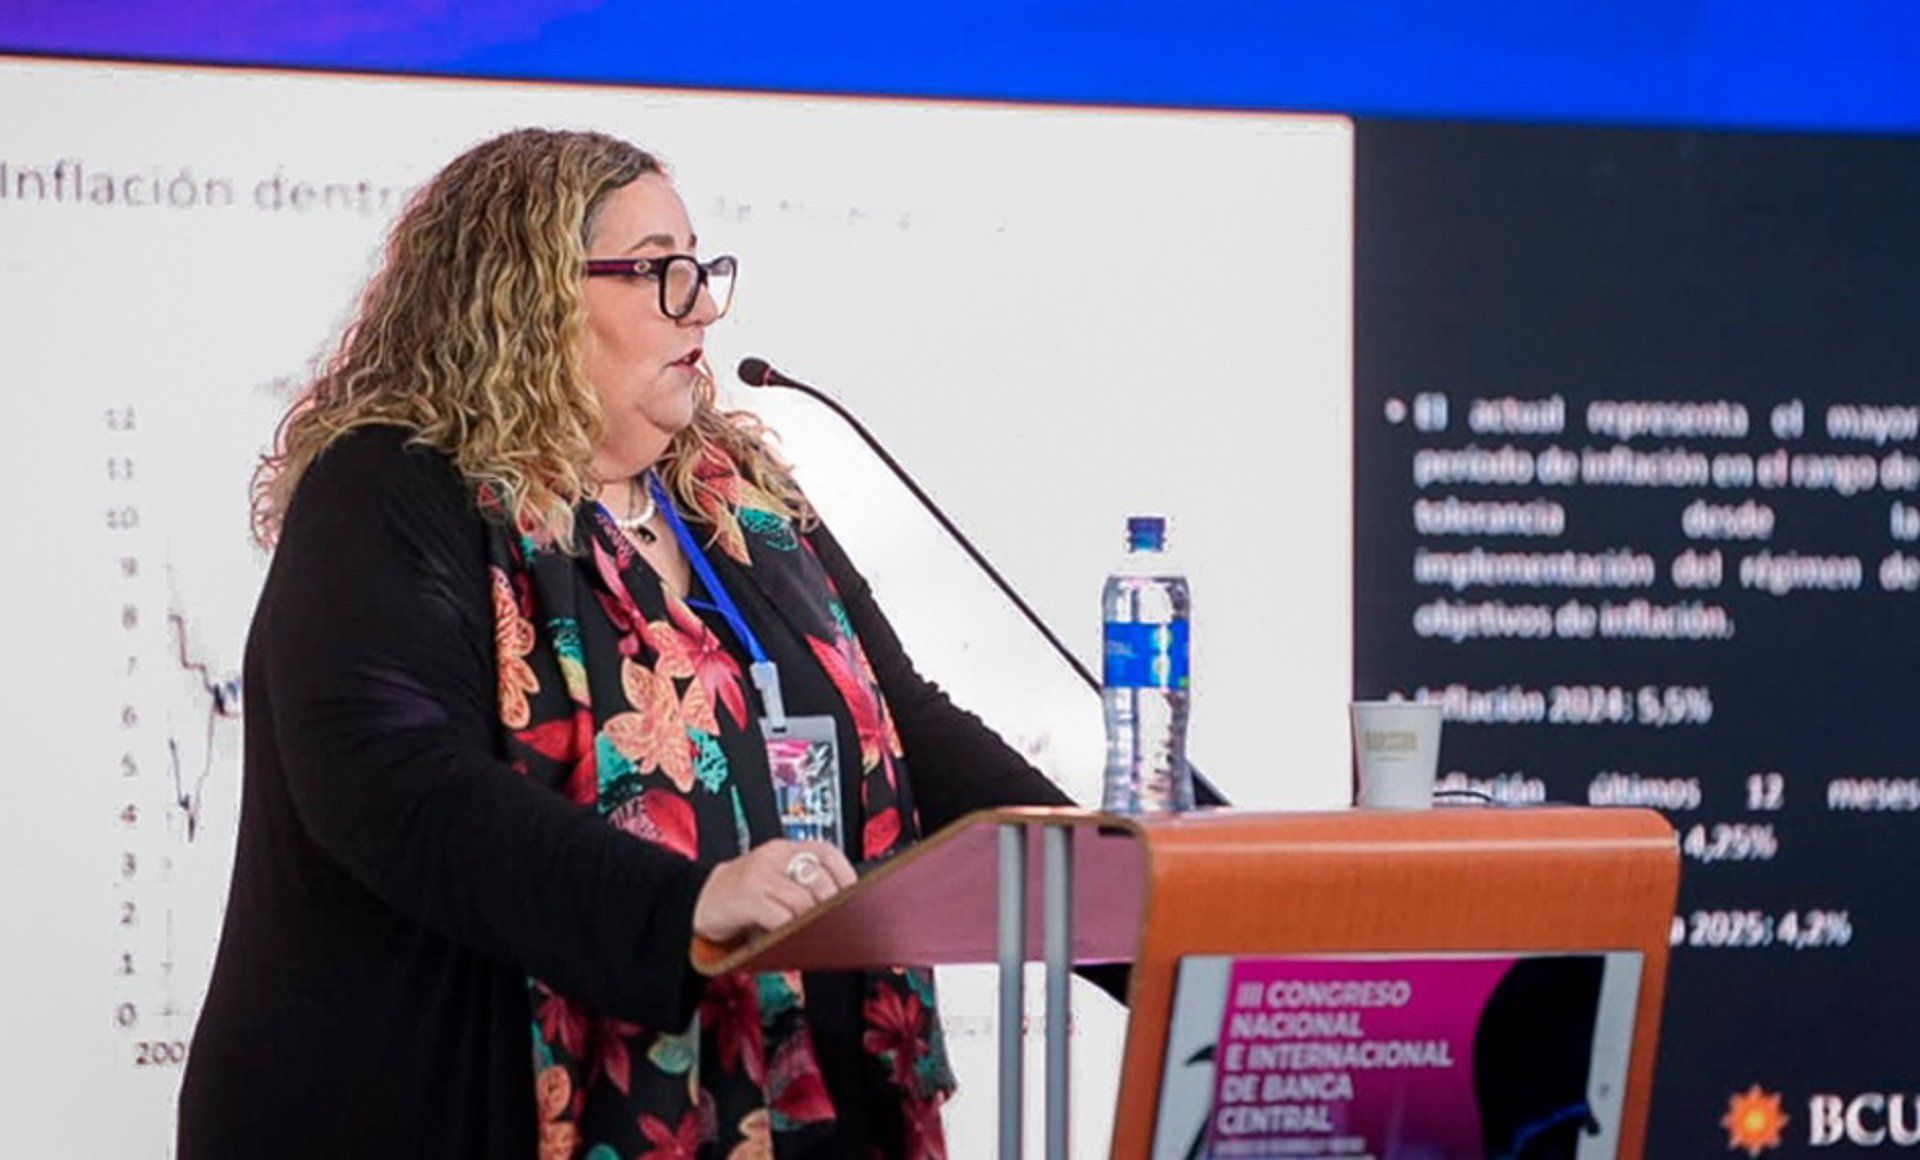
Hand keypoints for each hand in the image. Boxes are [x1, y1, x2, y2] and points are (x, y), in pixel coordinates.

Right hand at [691, 839, 857, 942]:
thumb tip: (843, 909)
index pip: (826, 852)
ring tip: (811, 934)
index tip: (856, 896)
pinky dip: (789, 931)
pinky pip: (780, 918)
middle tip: (834, 923)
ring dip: (811, 922)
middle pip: (818, 879)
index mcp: (784, 849)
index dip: (845, 874)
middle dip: (830, 905)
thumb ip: (801, 886)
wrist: (700, 899)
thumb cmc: (745, 895)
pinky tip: (786, 937)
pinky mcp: (746, 897)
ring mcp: (759, 875)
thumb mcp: (774, 881)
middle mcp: (773, 856)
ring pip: (802, 900)